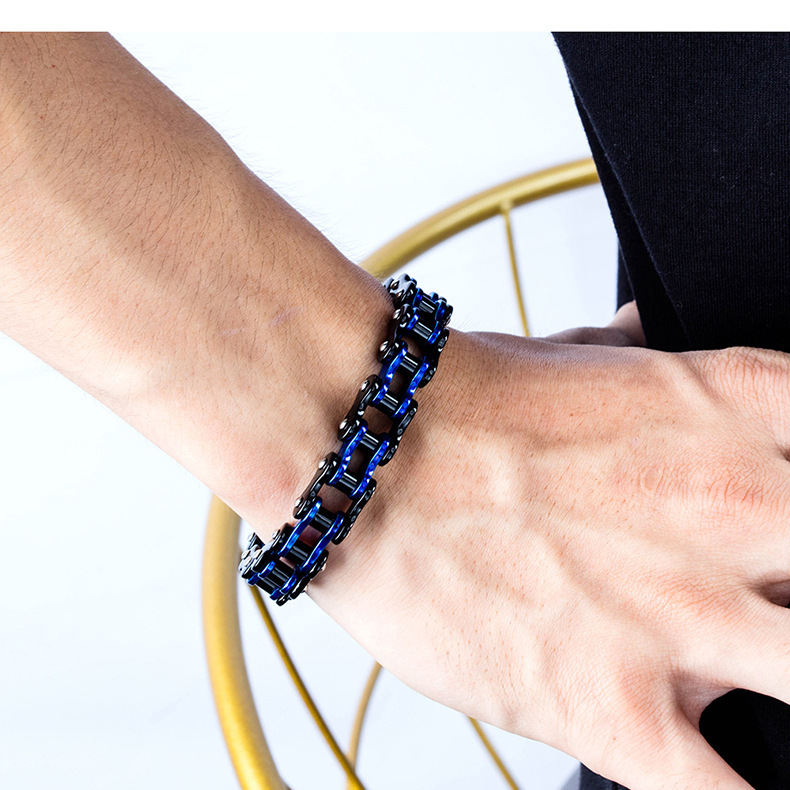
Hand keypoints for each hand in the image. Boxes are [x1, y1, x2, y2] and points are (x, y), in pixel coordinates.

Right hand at [310, 307, 788, 789]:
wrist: (360, 450)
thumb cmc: (451, 400)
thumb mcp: (575, 352)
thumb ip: (642, 356)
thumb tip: (654, 331)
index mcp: (737, 410)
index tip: (786, 533)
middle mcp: (738, 509)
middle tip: (758, 601)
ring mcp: (685, 619)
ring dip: (786, 681)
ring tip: (739, 669)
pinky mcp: (615, 710)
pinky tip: (721, 769)